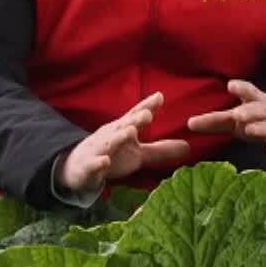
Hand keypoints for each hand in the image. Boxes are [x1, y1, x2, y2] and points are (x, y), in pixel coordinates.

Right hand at [55, 92, 191, 192]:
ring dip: (118, 137)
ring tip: (130, 132)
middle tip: (148, 113)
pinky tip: (105, 161)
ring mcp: (98, 150)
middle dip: (135, 119)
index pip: (135, 116)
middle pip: (123, 126)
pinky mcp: (88, 167)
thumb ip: (160, 150)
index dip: (146, 106)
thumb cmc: (111, 156)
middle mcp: (110, 136)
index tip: (160, 96)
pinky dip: (98, 163)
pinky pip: (93, 165)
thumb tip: (189, 147)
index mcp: (122, 130)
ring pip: (108, 143)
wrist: (76, 169)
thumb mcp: (137, 154)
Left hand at [186, 80, 265, 156]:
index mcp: (257, 103)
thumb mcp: (241, 116)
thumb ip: (217, 120)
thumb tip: (189, 124)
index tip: (231, 85)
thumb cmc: (260, 120)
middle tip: (237, 114)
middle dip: (249, 111)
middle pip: (260, 110)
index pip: (249, 93)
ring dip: (261, 128)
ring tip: (249, 129)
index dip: (241, 89)